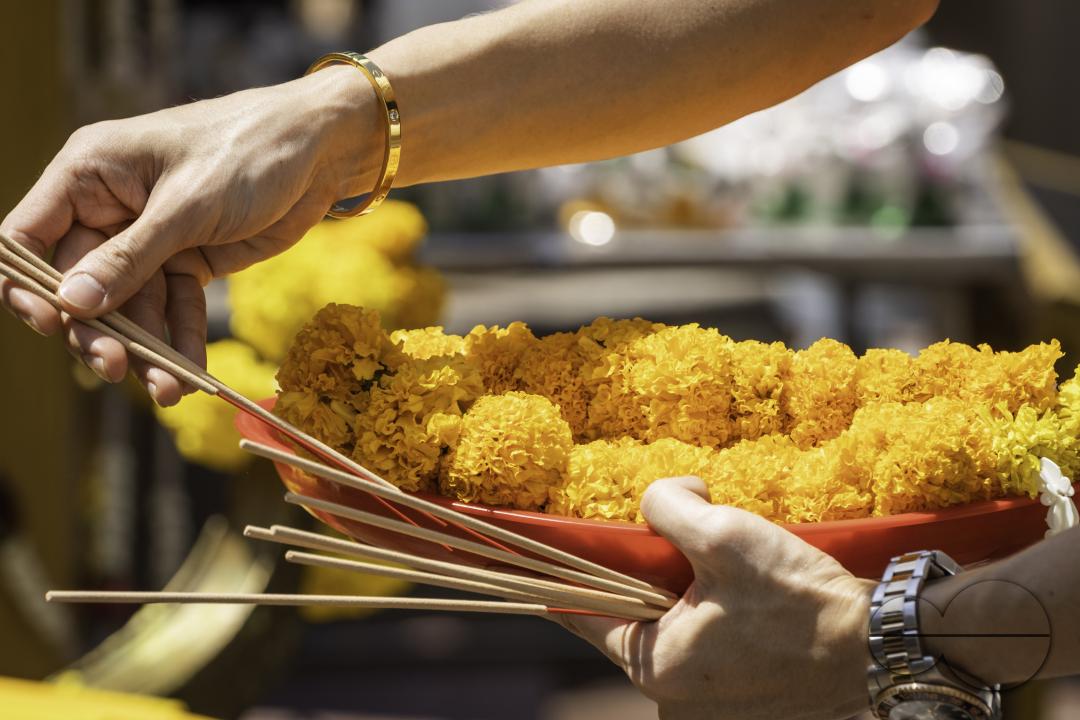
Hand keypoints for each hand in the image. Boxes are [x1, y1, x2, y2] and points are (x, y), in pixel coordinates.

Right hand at [0, 65, 379, 405]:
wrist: (321, 151)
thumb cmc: (248, 151)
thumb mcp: (187, 204)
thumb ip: (130, 257)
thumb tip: (71, 304)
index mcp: (90, 174)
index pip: (28, 234)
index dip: (28, 283)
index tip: (49, 324)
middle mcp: (111, 208)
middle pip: (80, 284)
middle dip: (97, 330)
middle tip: (115, 368)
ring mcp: (151, 238)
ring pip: (131, 306)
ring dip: (145, 350)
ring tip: (167, 390)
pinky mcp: (189, 260)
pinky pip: (174, 308)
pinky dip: (181, 340)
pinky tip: (191, 375)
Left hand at [556, 477, 872, 719]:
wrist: (882, 649)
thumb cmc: (800, 600)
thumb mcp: (725, 535)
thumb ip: (668, 507)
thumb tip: (660, 497)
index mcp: (656, 665)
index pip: (585, 614)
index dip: (567, 576)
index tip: (544, 553)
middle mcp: (675, 696)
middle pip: (636, 618)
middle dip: (649, 574)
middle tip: (678, 538)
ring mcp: (711, 702)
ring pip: (676, 629)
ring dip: (689, 592)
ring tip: (727, 565)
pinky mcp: (744, 696)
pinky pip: (710, 644)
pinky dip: (717, 613)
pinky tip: (750, 591)